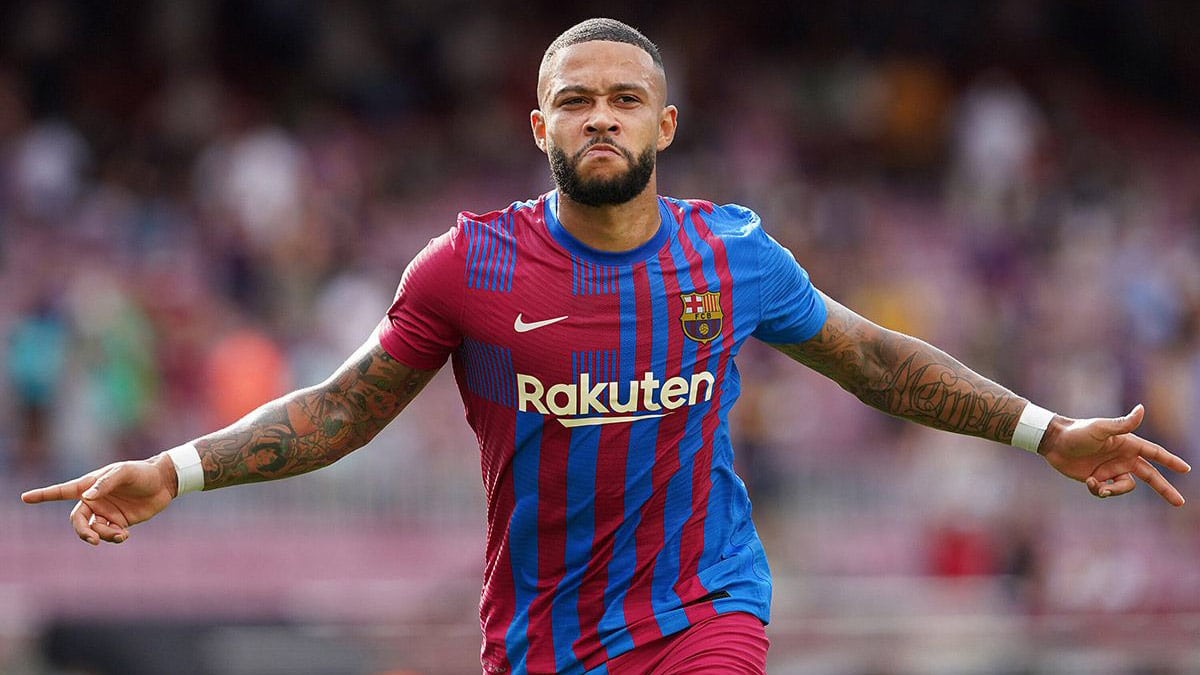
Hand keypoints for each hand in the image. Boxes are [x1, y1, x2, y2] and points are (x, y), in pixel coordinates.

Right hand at [21, 454, 177, 544]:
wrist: (164, 483)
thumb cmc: (141, 473)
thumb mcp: (124, 473)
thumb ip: (105, 483)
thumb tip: (87, 497)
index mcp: (89, 486)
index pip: (61, 492)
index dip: (42, 495)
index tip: (24, 497)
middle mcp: (94, 501)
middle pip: (76, 521)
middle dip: (81, 532)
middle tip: (92, 540)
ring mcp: (105, 513)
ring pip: (93, 531)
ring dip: (102, 536)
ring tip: (120, 534)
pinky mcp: (119, 522)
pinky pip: (109, 535)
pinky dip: (113, 538)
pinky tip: (123, 536)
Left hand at [1039, 404, 1190, 505]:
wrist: (1053, 443)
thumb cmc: (1077, 432)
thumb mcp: (1100, 428)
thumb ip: (1123, 423)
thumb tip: (1142, 409)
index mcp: (1128, 445)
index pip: (1155, 454)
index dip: (1171, 461)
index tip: (1186, 469)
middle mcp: (1123, 458)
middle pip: (1150, 476)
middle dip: (1164, 489)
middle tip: (1179, 502)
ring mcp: (1111, 470)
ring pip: (1125, 488)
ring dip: (1115, 491)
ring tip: (1099, 486)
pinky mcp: (1098, 479)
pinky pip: (1106, 491)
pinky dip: (1099, 490)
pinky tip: (1088, 481)